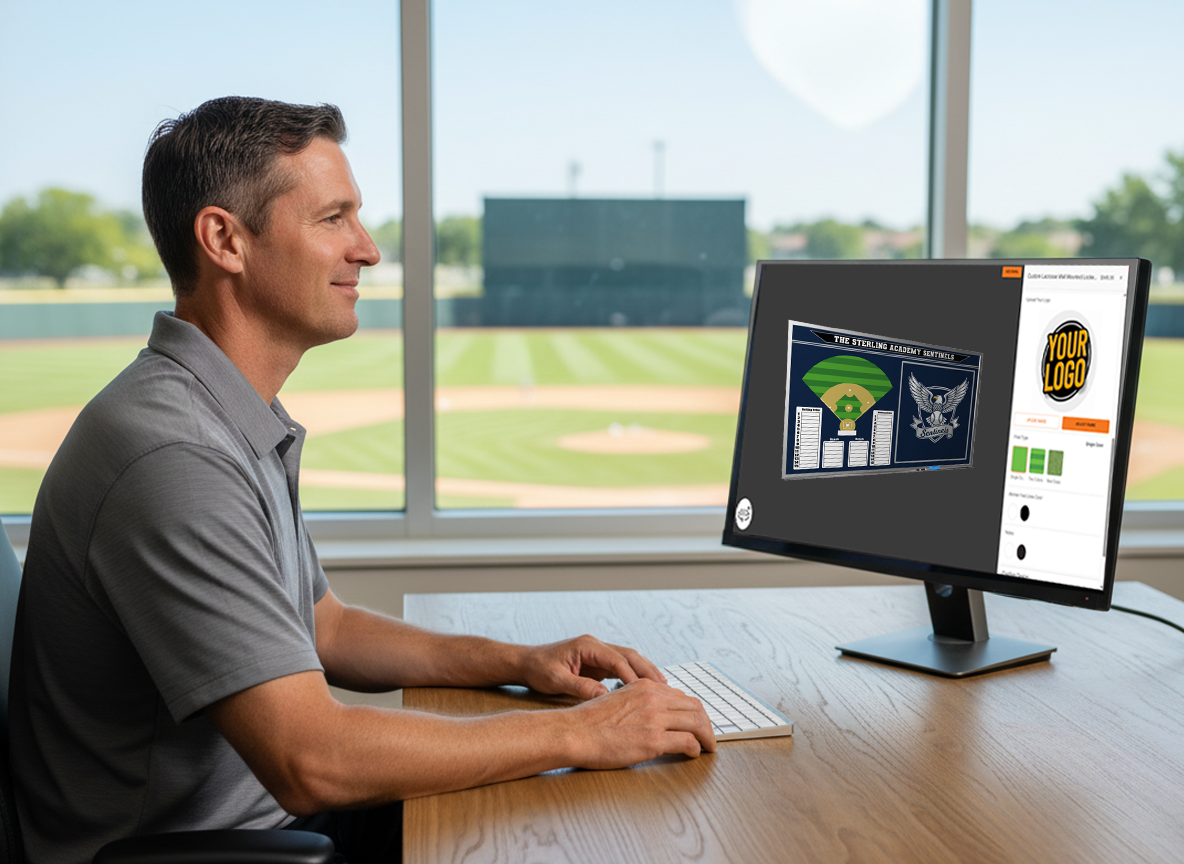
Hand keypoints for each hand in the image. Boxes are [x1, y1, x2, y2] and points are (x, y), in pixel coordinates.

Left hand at [518, 634, 666, 700]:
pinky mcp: (598, 662)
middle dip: (648, 670)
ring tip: (663, 688)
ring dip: (645, 672)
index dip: (632, 675)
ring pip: (629, 659)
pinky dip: (635, 676)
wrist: (527, 662)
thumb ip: (579, 687)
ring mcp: (598, 652)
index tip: (645, 692)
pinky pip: (622, 667)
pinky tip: (646, 689)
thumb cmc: (539, 669)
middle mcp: (596, 645)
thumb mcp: (556, 680)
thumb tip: (603, 696)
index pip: (616, 659)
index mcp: (587, 645)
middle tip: (665, 688)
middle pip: (629, 655)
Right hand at [562, 678, 717, 768]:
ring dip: (706, 737)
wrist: (574, 732)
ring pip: (697, 723)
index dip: (693, 711)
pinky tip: (693, 754)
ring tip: (708, 747)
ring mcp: (655, 718)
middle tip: (708, 737)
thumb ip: (639, 702)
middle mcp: (653, 698)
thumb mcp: (618, 699)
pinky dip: (696, 749)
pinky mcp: (653, 740)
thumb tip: (655, 715)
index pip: (681, 696)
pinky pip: (688, 742)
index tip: (696, 722)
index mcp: (644, 686)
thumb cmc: (590, 722)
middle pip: (695, 707)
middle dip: (706, 723)